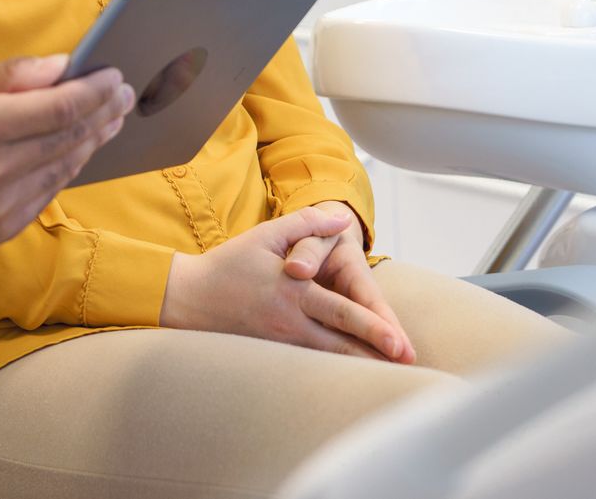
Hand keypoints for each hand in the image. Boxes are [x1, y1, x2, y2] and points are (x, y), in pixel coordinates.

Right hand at [0, 55, 134, 245]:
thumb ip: (12, 76)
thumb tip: (64, 66)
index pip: (60, 107)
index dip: (94, 91)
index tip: (114, 76)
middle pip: (69, 138)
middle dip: (102, 113)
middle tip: (123, 94)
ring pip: (64, 169)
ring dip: (91, 141)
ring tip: (109, 119)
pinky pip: (47, 194)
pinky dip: (65, 169)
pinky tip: (77, 149)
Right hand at [160, 206, 406, 359]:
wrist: (188, 298)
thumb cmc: (228, 265)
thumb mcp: (265, 235)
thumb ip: (306, 224)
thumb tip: (342, 218)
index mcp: (293, 292)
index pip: (342, 313)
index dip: (374, 328)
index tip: (399, 342)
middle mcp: (290, 322)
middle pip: (342, 344)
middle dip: (376, 356)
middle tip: (407, 366)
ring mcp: (281, 342)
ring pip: (328, 360)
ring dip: (359, 367)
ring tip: (390, 376)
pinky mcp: (272, 353)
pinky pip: (309, 365)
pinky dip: (333, 370)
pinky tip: (351, 377)